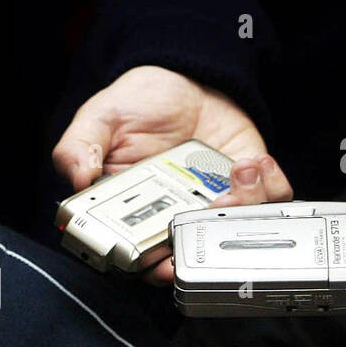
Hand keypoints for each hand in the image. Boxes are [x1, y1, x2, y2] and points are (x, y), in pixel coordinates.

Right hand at [52, 66, 291, 282]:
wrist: (183, 78)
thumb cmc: (136, 104)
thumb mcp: (98, 120)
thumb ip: (78, 148)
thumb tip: (77, 179)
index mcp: (131, 212)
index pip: (140, 256)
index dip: (153, 268)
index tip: (163, 261)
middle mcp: (172, 214)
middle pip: (190, 252)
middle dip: (204, 243)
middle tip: (206, 216)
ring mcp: (210, 201)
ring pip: (232, 228)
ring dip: (240, 209)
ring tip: (236, 176)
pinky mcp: (244, 184)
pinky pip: (267, 199)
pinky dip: (268, 186)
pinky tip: (252, 163)